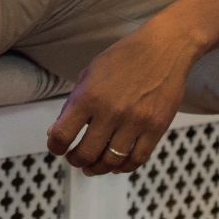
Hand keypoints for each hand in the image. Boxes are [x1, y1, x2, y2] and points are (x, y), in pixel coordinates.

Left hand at [44, 25, 198, 175]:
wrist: (163, 49)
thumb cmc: (122, 59)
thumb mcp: (89, 74)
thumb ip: (72, 104)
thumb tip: (56, 133)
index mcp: (89, 96)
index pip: (62, 134)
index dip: (55, 146)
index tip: (57, 148)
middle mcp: (111, 112)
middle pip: (86, 153)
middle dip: (76, 160)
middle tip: (74, 159)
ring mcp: (135, 122)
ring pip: (111, 161)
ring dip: (98, 168)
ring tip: (92, 166)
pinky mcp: (156, 129)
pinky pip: (137, 159)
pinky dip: (123, 167)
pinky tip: (116, 164)